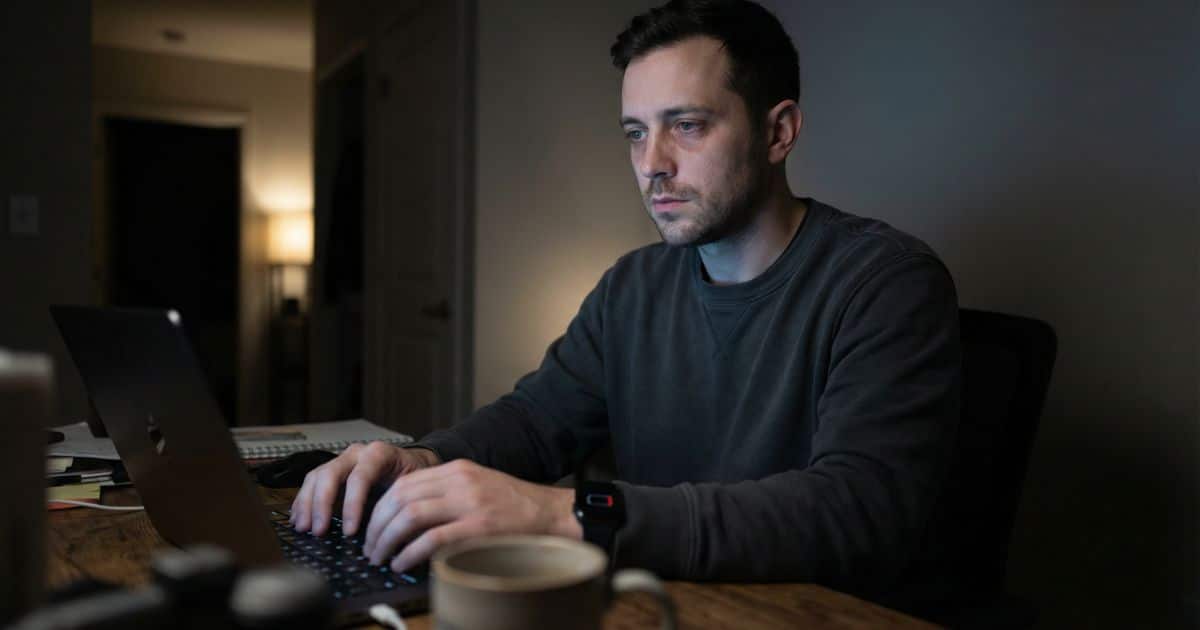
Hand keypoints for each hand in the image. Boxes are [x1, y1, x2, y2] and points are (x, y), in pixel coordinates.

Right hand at [290, 442, 440, 536]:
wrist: (413, 463)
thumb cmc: (414, 477)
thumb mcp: (413, 488)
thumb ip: (401, 506)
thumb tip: (392, 538)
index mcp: (379, 454)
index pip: (359, 477)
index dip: (352, 505)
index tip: (351, 531)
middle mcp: (357, 453)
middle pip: (330, 474)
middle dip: (321, 505)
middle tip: (319, 531)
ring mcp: (342, 460)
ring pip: (316, 477)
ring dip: (307, 504)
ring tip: (303, 528)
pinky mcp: (333, 470)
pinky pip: (312, 482)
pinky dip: (303, 501)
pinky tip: (298, 518)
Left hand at [361, 459, 580, 572]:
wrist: (550, 513)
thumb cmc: (515, 504)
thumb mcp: (477, 485)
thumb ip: (445, 493)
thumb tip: (405, 514)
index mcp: (456, 469)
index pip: (405, 483)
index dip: (380, 507)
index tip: (371, 526)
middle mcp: (460, 481)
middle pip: (400, 498)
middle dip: (377, 525)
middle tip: (370, 547)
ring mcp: (469, 503)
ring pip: (410, 516)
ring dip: (388, 540)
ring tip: (381, 557)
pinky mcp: (478, 526)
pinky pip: (432, 539)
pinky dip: (410, 553)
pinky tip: (402, 563)